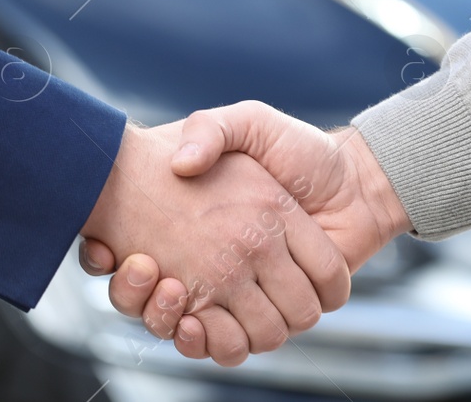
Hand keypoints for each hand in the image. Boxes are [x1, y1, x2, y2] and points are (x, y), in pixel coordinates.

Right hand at [78, 120, 350, 365]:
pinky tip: (193, 320)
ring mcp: (241, 293)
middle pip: (160, 305)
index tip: (113, 250)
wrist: (357, 180)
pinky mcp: (266, 312)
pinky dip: (206, 343)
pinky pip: (225, 346)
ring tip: (170, 288)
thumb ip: (213, 129)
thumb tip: (180, 163)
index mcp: (204, 228)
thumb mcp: (249, 123)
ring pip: (186, 331)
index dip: (124, 266)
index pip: (142, 263)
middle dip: (144, 297)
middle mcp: (218, 265)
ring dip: (168, 321)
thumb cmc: (302, 150)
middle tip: (144, 268)